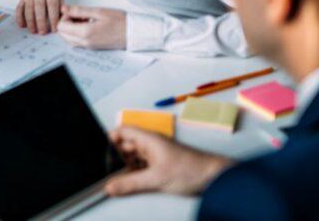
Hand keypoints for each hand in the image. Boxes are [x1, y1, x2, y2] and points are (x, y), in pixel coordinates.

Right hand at [15, 0, 62, 33]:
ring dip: (30, 22)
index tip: (54, 28)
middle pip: (39, 9)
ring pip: (28, 10)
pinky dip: (19, 17)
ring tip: (34, 31)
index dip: (53, 18)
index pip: (52, 6)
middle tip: (43, 32)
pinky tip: (22, 25)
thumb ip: (61, 5)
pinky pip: (19, 8)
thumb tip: (63, 18)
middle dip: (41, 22)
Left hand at [57, 5, 126, 49]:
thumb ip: (78, 10)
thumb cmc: (120, 21)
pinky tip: (88, 25)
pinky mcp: (92, 48)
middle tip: (79, 15)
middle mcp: (85, 43)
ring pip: (69, 39)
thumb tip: (63, 8)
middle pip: (63, 34)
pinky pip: (77, 42)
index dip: (65, 17)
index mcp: (85, 33)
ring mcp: (88, 47)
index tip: (75, 11)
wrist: (134, 33)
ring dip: (71, 28)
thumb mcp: (99, 11)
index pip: (61, 27)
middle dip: (67, 23)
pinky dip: (77, 33)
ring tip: (85, 19)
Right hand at [105, 127, 231, 196]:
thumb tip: (110, 187)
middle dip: (117, 158)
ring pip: (134, 158)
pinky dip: (137, 174)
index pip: (121, 131)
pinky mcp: (163, 165)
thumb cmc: (191, 170)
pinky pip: (143, 167)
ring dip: (127, 168)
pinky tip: (135, 184)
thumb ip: (130, 184)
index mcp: (148, 139)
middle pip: (126, 146)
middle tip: (109, 173)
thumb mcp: (156, 179)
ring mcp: (157, 155)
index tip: (102, 155)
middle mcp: (151, 144)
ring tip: (121, 180)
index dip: (110, 141)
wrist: (216, 178)